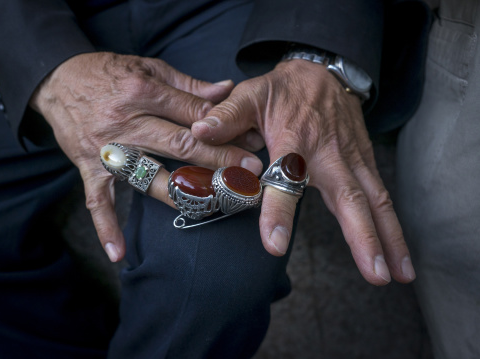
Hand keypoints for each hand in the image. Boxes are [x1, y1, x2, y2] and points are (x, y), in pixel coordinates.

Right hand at [30, 52, 263, 261]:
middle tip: (248, 176)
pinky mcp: (89, 167)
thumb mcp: (149, 67)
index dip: (225, 130)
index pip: (193, 114)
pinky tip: (120, 253)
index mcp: (144, 92)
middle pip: (180, 146)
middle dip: (218, 162)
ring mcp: (108, 149)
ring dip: (182, 195)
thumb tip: (226, 89)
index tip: (252, 144)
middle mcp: (127, 122)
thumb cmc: (109, 72)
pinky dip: (106, 226)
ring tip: (213, 207)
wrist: (58, 80)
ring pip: (150, 177)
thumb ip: (188, 83)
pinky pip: (97, 201)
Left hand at [192, 59, 415, 284]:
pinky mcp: (364, 163)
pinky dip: (392, 227)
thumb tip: (198, 132)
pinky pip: (381, 197)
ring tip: (400, 275)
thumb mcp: (250, 94)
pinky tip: (398, 256)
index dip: (279, 210)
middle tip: (374, 273)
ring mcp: (352, 159)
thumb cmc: (282, 90)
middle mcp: (329, 153)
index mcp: (294, 138)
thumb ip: (227, 115)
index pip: (287, 177)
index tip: (274, 245)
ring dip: (389, 238)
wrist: (322, 72)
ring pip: (375, 200)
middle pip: (348, 196)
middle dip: (362, 236)